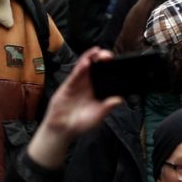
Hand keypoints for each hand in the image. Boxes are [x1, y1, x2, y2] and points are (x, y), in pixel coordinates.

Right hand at [28, 50, 123, 169]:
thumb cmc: (80, 123)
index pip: (105, 75)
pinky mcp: (68, 86)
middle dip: (101, 59)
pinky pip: (74, 75)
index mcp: (97, 90)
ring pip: (84, 67)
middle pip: (95, 67)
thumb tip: (119, 100)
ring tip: (97, 51)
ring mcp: (77, 84)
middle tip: (108, 55)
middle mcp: (88, 85)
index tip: (117, 63)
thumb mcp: (97, 116)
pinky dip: (80, 68)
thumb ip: (107, 107)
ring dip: (90, 58)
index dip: (110, 67)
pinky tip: (86, 63)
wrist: (63, 130)